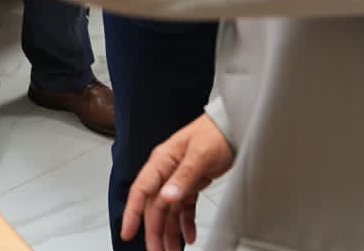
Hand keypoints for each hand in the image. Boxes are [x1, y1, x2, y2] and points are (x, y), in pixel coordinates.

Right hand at [121, 114, 233, 250]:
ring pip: (168, 211)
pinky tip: (189, 236)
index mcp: (162, 160)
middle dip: (154, 231)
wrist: (235, 126)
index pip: (141, 190)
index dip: (132, 213)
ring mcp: (178, 179)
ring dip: (169, 232)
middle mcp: (166, 171)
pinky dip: (185, 224)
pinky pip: (184, 209)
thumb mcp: (200, 154)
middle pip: (155, 207)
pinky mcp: (191, 184)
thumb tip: (167, 197)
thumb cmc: (215, 132)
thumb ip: (184, 176)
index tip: (128, 232)